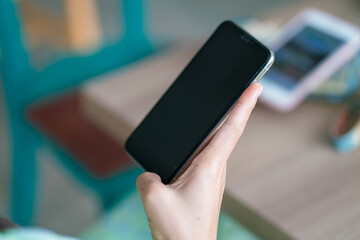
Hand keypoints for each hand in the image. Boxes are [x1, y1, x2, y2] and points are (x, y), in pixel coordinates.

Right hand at [137, 83, 262, 239]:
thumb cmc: (180, 231)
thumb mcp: (154, 198)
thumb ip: (147, 177)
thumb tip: (150, 174)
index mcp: (208, 166)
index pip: (230, 128)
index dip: (243, 104)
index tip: (255, 86)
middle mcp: (214, 169)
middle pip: (226, 131)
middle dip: (236, 107)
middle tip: (243, 86)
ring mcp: (210, 177)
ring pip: (216, 144)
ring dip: (221, 124)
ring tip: (221, 106)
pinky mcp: (202, 185)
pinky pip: (205, 156)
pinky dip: (206, 141)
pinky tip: (196, 140)